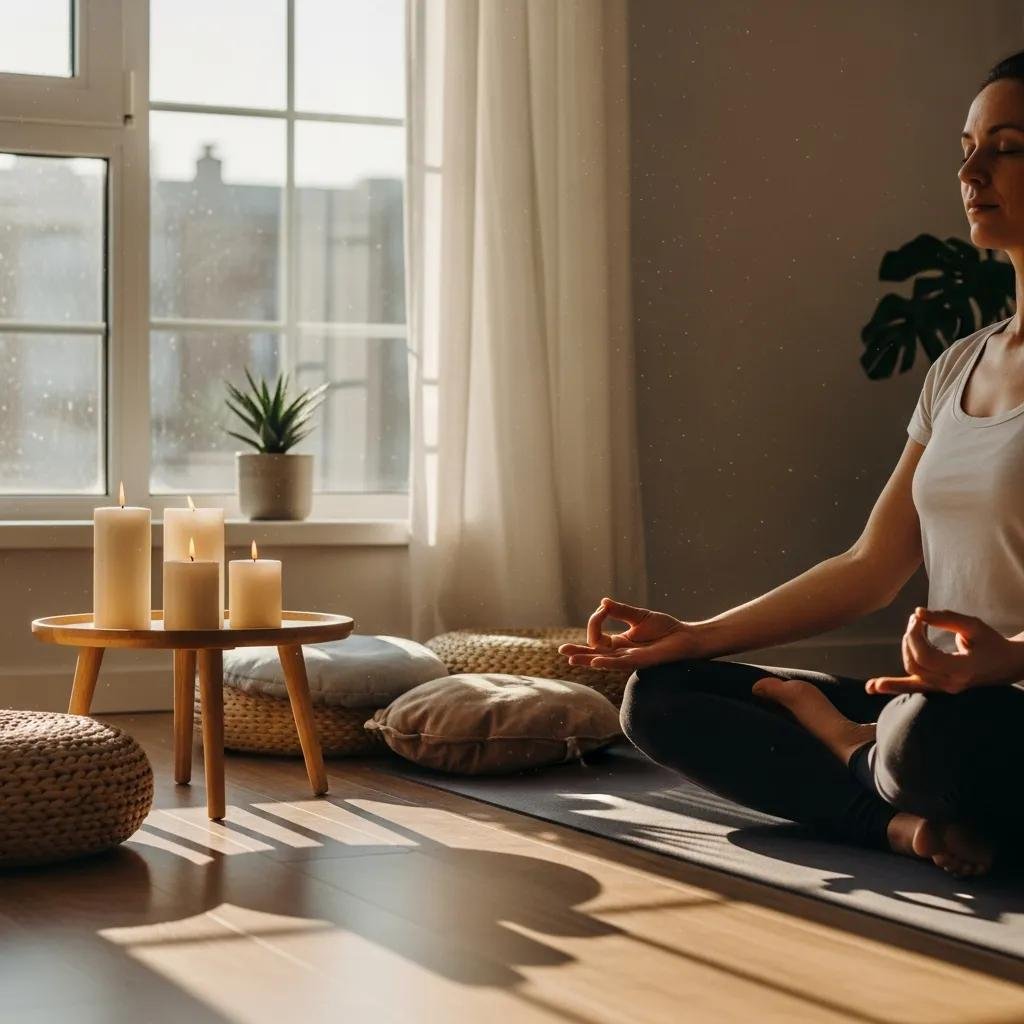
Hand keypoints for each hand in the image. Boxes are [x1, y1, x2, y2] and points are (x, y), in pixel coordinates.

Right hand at [557, 596, 704, 670]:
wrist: (686, 637)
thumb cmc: (665, 628)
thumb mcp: (639, 616)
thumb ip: (621, 611)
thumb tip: (602, 602)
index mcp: (619, 643)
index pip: (598, 636)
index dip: (595, 621)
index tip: (602, 608)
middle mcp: (621, 653)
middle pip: (594, 654)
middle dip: (578, 653)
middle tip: (562, 651)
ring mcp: (630, 659)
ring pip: (603, 661)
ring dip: (587, 659)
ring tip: (571, 659)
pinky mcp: (641, 661)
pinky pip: (620, 663)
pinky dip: (607, 662)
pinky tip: (595, 661)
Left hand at [865, 607, 1020, 694]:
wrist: (1007, 664)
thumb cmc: (991, 642)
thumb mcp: (973, 626)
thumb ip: (945, 618)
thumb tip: (917, 613)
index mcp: (963, 668)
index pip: (926, 656)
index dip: (915, 635)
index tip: (917, 618)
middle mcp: (952, 683)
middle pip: (915, 663)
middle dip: (909, 639)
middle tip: (916, 621)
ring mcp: (945, 689)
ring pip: (911, 674)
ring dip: (904, 650)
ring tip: (910, 630)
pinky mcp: (939, 688)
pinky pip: (913, 688)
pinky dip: (893, 686)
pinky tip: (872, 687)